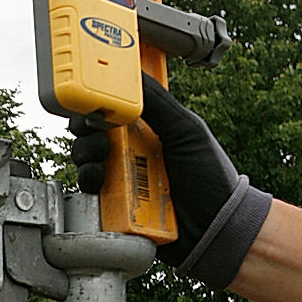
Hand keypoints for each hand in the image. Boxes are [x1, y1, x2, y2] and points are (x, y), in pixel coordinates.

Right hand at [71, 74, 271, 287]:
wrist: (216, 227)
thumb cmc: (210, 177)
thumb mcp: (186, 130)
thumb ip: (158, 102)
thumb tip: (133, 75)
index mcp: (147, 130)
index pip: (111, 110)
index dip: (96, 104)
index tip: (90, 103)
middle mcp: (130, 153)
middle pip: (91, 135)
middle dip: (87, 133)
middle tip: (100, 138)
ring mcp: (122, 180)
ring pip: (85, 162)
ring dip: (87, 159)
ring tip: (103, 165)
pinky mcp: (115, 207)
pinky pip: (89, 194)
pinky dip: (90, 187)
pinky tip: (102, 186)